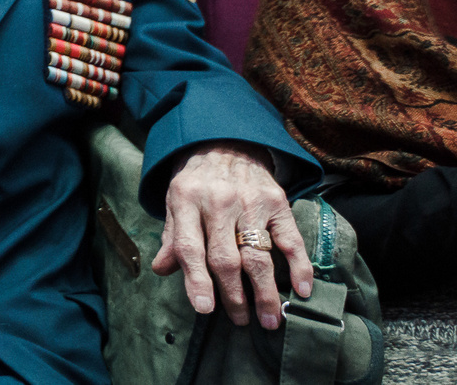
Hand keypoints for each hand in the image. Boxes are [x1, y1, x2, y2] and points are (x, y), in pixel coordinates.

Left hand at [153, 142, 312, 326]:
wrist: (225, 143)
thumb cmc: (197, 181)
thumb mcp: (175, 201)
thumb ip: (172, 237)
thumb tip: (162, 270)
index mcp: (186, 200)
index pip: (190, 247)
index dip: (196, 280)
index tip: (204, 309)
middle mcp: (218, 202)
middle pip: (226, 258)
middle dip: (234, 296)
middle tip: (239, 321)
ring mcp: (250, 202)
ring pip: (258, 255)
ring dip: (265, 292)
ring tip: (269, 319)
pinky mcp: (277, 202)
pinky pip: (291, 240)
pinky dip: (300, 267)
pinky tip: (301, 291)